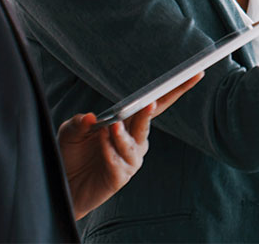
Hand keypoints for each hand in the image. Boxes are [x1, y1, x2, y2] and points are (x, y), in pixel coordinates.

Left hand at [57, 73, 202, 218]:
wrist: (63, 185)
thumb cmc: (71, 154)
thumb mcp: (69, 132)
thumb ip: (77, 123)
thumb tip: (89, 117)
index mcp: (129, 122)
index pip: (155, 103)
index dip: (175, 89)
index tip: (195, 74)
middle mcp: (135, 139)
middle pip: (148, 120)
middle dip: (151, 110)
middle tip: (150, 103)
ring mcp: (131, 158)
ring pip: (134, 142)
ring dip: (123, 134)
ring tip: (112, 127)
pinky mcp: (121, 176)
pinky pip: (118, 161)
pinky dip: (109, 150)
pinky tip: (101, 142)